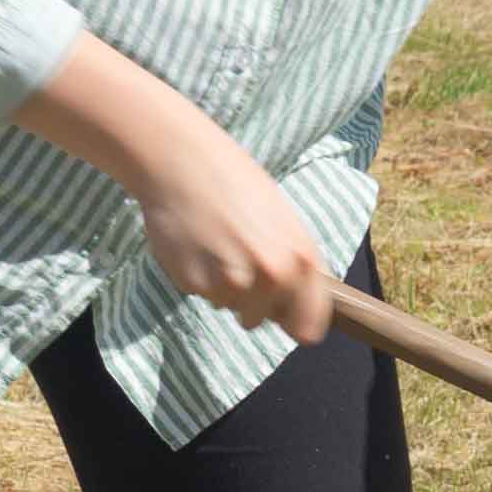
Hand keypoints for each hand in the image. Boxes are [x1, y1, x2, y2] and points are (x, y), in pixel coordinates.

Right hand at [130, 123, 333, 340]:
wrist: (185, 164)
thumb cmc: (239, 187)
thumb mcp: (287, 224)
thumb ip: (299, 269)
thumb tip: (304, 314)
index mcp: (302, 261)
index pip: (306, 327)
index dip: (296, 323)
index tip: (286, 317)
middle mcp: (272, 276)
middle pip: (262, 321)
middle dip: (253, 300)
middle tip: (240, 259)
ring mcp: (232, 282)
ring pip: (231, 308)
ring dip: (225, 288)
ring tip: (219, 247)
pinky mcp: (196, 283)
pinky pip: (204, 295)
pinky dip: (201, 278)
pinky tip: (200, 245)